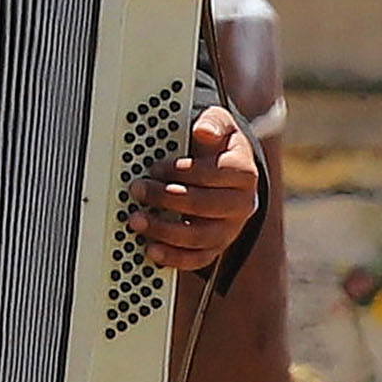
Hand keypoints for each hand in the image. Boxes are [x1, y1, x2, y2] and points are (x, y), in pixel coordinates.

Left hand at [134, 102, 257, 271]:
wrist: (224, 171)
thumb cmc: (216, 147)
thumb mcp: (218, 125)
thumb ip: (213, 123)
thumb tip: (204, 131)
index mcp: (244, 173)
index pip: (218, 174)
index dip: (185, 171)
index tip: (157, 167)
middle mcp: (241, 204)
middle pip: (206, 206)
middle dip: (167, 199)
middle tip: (139, 189)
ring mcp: (230, 228)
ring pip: (200, 236)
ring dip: (165, 231)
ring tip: (137, 220)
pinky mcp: (216, 246)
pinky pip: (198, 259)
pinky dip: (174, 258)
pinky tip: (152, 249)